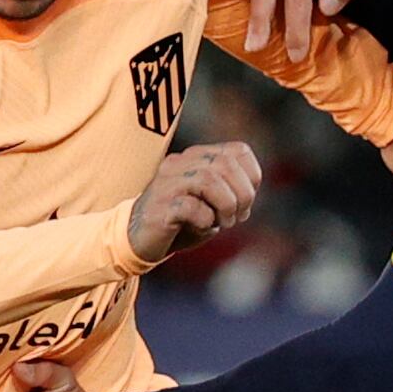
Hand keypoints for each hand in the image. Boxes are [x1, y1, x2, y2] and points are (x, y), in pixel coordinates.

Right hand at [128, 142, 261, 264]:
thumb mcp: (212, 204)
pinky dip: (204, 219)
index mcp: (197, 157)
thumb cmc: (181, 221)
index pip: (239, 151)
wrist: (140, 240)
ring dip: (226, 206)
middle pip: (226, 165)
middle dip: (243, 195)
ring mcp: (167, 183)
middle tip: (237, 217)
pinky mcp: (159, 206)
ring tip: (223, 223)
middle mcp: (180, 163)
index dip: (252, 177)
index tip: (246, 203)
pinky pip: (190, 206)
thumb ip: (231, 193)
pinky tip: (202, 226)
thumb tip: (248, 196)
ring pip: (208, 180)